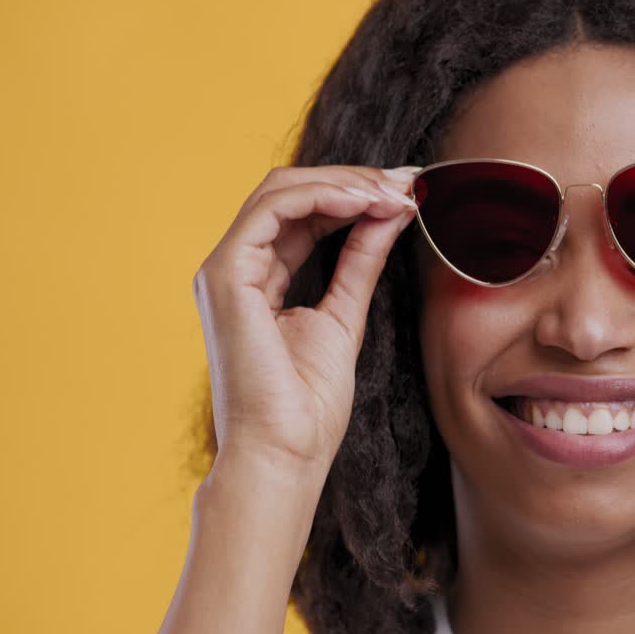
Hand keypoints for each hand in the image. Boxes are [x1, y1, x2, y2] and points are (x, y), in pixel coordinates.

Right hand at [192, 164, 418, 485]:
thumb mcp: (346, 314)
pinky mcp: (224, 276)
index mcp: (258, 279)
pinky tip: (366, 202)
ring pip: (280, 191)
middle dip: (355, 180)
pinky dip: (322, 196)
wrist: (285, 453)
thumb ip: (361, 260)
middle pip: (291, 192)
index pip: (304, 213)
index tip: (410, 191)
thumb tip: (391, 211)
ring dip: (345, 183)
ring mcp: (224, 270)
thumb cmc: (309, 406)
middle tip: (410, 182)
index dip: (356, 193)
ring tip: (396, 193)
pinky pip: (272, 211)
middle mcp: (236, 268)